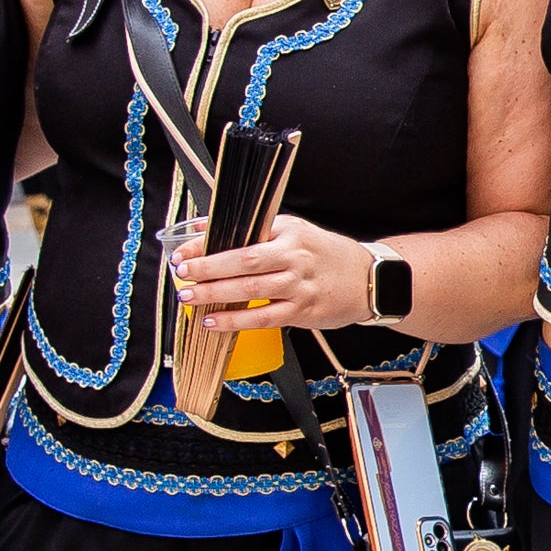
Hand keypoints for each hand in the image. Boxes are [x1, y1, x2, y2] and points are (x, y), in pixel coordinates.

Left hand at [175, 211, 378, 329]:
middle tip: (182, 273)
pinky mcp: (302, 311)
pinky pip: (263, 318)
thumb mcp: (293, 231)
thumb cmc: (325, 255)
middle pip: (244, 262)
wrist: (369, 279)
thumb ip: (253, 231)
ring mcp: (299, 286)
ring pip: (251, 291)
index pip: (242, 236)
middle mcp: (294, 257)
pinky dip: (236, 321)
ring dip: (216, 295)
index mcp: (289, 232)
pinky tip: (214, 321)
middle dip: (208, 268)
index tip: (183, 251)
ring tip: (189, 298)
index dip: (208, 244)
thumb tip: (205, 229)